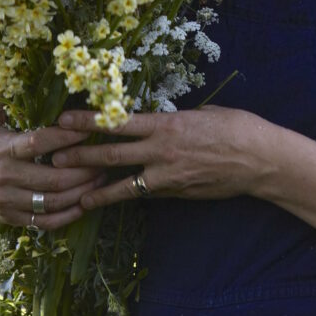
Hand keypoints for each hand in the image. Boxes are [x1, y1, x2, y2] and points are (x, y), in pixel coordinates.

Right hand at [0, 109, 108, 230]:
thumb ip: (3, 100)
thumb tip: (17, 72)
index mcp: (2, 149)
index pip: (38, 143)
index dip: (66, 137)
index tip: (88, 129)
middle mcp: (6, 176)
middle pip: (53, 178)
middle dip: (84, 170)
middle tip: (104, 160)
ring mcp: (8, 200)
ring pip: (52, 201)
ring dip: (81, 192)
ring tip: (101, 180)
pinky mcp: (11, 218)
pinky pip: (44, 222)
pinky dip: (67, 216)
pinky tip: (84, 205)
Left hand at [49, 107, 270, 212]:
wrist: (260, 159)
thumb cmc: (236, 127)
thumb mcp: (202, 112)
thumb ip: (174, 119)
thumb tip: (160, 120)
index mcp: (166, 124)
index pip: (117, 121)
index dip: (87, 122)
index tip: (64, 120)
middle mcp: (161, 150)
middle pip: (111, 153)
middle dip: (80, 157)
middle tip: (54, 159)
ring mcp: (167, 175)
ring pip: (123, 184)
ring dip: (96, 188)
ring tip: (73, 194)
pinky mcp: (176, 193)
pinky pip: (145, 194)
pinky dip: (124, 197)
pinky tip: (108, 203)